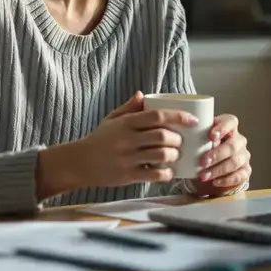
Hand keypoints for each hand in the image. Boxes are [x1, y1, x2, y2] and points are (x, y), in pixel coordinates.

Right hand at [36, 91, 196, 196]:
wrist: (78, 162)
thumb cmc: (98, 140)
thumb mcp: (111, 120)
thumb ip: (128, 108)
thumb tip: (143, 94)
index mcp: (126, 123)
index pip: (157, 116)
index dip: (178, 117)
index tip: (192, 120)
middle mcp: (127, 139)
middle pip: (162, 136)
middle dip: (178, 139)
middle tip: (182, 141)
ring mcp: (127, 158)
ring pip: (161, 155)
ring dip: (173, 156)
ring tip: (175, 156)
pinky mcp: (127, 175)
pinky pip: (153, 174)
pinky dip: (166, 173)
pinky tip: (168, 171)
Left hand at [189, 113, 250, 197]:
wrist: (209, 175)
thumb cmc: (203, 153)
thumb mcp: (199, 143)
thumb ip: (196, 138)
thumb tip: (183, 138)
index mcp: (228, 129)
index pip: (231, 121)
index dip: (222, 127)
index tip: (210, 136)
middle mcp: (238, 141)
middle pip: (233, 144)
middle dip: (217, 154)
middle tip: (202, 162)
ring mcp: (243, 156)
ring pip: (235, 161)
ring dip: (218, 169)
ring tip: (204, 175)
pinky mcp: (245, 171)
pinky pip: (239, 175)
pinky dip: (226, 179)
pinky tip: (215, 182)